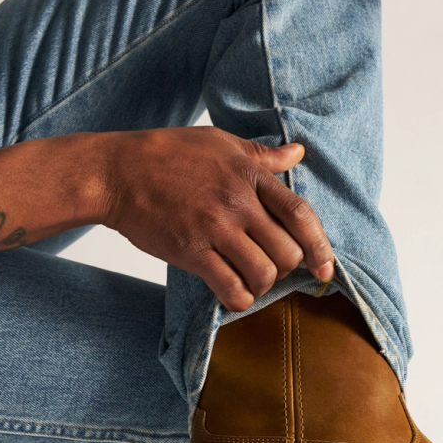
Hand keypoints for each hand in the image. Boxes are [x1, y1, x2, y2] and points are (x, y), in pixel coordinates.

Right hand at [98, 126, 333, 310]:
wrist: (116, 172)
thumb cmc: (167, 154)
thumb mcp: (220, 143)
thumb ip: (262, 155)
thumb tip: (298, 153)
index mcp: (249, 176)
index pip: (300, 214)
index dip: (320, 245)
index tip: (325, 268)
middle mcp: (237, 203)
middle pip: (287, 251)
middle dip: (287, 268)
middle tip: (271, 266)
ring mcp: (214, 228)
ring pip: (263, 273)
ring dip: (262, 285)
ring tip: (250, 279)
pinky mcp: (191, 251)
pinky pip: (230, 287)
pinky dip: (239, 298)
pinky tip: (232, 292)